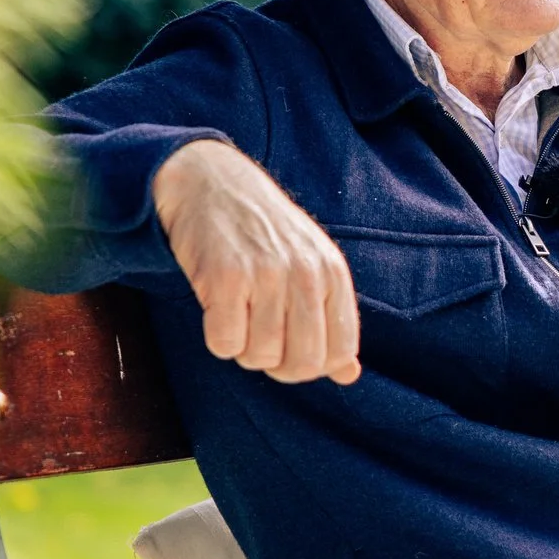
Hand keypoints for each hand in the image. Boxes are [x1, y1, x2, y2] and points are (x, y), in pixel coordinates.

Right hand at [151, 139, 360, 384]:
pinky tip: (218, 309)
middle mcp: (305, 274)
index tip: (291, 348)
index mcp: (332, 273)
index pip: (340, 351)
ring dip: (244, 350)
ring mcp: (266, 275)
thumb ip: (332, 319)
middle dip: (278, 366)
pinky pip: (225, 344)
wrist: (209, 183)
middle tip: (260, 341)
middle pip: (302, 364)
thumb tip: (349, 375)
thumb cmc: (263, 233)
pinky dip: (218, 339)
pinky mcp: (224, 278)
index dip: (313, 365)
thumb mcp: (311, 265)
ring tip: (238, 316)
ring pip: (260, 358)